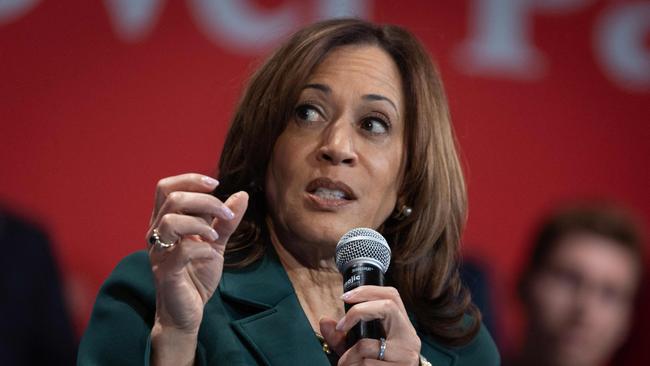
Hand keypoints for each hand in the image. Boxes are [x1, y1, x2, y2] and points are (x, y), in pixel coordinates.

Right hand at [146, 173, 247, 364]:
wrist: (188, 313)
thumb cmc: (196, 275)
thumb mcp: (217, 243)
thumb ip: (227, 221)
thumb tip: (242, 194)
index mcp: (165, 222)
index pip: (166, 188)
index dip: (190, 180)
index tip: (216, 184)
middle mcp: (156, 234)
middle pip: (171, 198)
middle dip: (205, 200)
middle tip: (226, 214)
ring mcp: (159, 253)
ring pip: (170, 221)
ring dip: (200, 222)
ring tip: (216, 236)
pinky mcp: (166, 272)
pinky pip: (180, 251)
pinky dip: (201, 247)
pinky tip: (211, 253)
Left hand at [320, 286, 420, 365]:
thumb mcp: (357, 349)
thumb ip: (340, 337)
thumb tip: (324, 321)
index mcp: (402, 327)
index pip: (392, 295)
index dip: (368, 291)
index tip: (345, 297)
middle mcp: (409, 338)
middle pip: (387, 307)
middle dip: (358, 311)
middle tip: (341, 326)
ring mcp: (406, 355)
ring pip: (366, 345)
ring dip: (347, 356)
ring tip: (345, 364)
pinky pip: (365, 365)